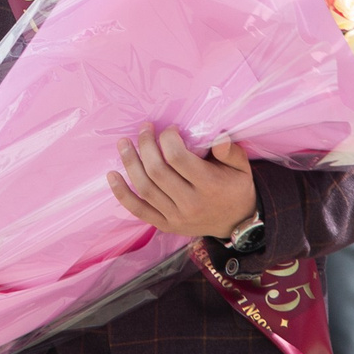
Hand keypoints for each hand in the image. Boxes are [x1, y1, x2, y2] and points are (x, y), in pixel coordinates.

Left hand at [108, 127, 261, 238]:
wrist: (237, 223)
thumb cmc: (236, 188)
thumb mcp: (242, 168)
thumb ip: (230, 151)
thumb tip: (218, 136)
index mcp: (210, 186)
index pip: (179, 159)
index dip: (169, 139)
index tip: (170, 129)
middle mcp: (191, 204)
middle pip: (157, 171)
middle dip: (146, 145)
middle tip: (144, 129)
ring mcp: (176, 217)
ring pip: (144, 188)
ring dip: (130, 163)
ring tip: (123, 143)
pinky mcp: (165, 225)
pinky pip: (138, 210)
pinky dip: (122, 193)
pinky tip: (112, 175)